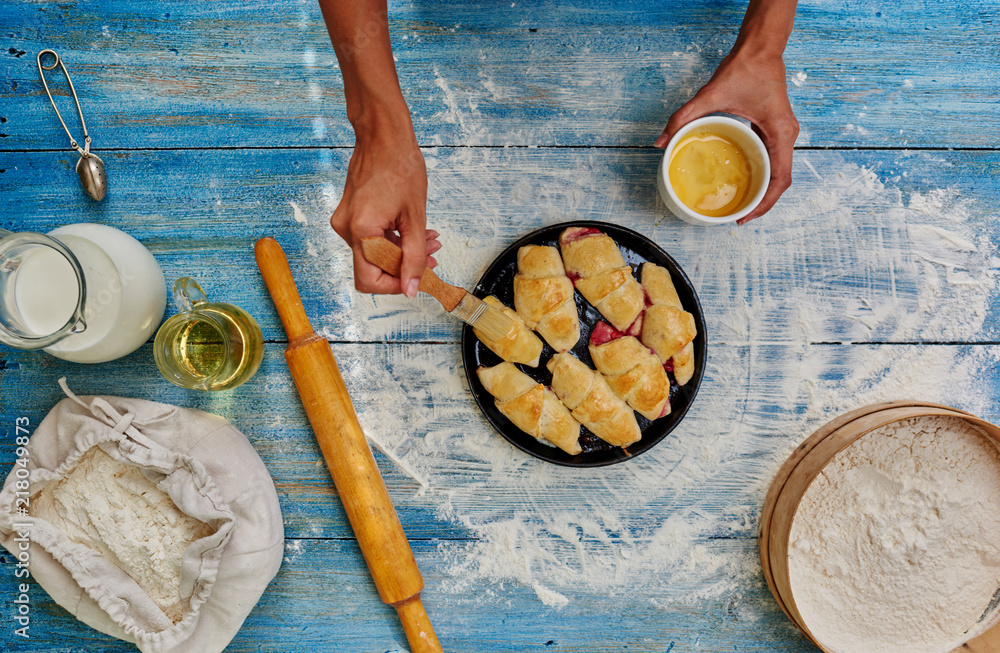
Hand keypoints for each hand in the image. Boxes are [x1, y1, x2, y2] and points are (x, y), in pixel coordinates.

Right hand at [331, 127, 440, 295]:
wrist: (383, 136)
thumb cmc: (400, 165)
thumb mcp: (416, 217)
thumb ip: (414, 256)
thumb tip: (411, 288)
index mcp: (361, 230)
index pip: (370, 280)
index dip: (396, 285)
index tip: (417, 279)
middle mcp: (346, 228)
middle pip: (372, 269)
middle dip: (403, 267)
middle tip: (431, 257)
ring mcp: (345, 221)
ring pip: (373, 254)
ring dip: (401, 252)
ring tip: (428, 240)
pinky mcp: (350, 215)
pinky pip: (370, 239)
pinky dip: (392, 240)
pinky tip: (412, 231)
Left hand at [656, 51, 798, 224]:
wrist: (761, 47)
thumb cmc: (745, 68)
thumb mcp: (710, 94)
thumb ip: (683, 117)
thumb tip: (660, 141)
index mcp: (780, 132)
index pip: (781, 179)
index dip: (765, 203)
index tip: (746, 217)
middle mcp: (787, 135)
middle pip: (781, 181)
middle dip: (763, 202)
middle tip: (739, 216)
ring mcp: (784, 133)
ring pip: (779, 172)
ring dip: (764, 190)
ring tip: (743, 205)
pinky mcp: (777, 129)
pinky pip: (774, 159)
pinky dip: (763, 174)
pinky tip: (745, 181)